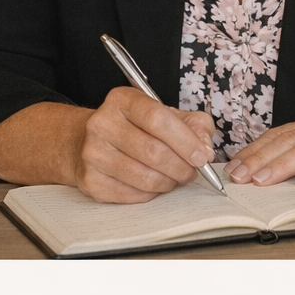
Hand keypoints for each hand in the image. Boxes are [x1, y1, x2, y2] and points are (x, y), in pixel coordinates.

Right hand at [74, 88, 216, 202]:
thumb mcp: (167, 115)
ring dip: (168, 182)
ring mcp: (93, 153)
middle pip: (152, 151)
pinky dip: (151, 193)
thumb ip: (193, 126)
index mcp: (123, 101)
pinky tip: (154, 184)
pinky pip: (132, 194)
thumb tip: (205, 149)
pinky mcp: (91, 180)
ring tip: (174, 177)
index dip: (185, 141)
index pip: (157, 118)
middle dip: (181, 167)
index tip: (201, 156)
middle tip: (192, 172)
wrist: (90, 141)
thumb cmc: (136, 128)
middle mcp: (102, 124)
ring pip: (144, 177)